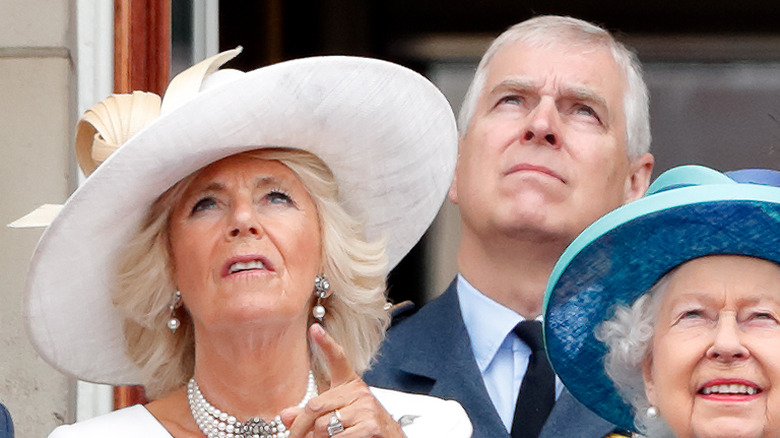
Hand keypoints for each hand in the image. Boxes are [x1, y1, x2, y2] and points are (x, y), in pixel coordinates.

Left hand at [281, 323, 404, 437]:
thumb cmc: (364, 428)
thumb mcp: (337, 417)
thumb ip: (311, 415)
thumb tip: (285, 415)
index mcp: (350, 385)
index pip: (338, 359)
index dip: (326, 343)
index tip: (314, 329)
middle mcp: (358, 392)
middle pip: (315, 406)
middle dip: (301, 427)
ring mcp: (366, 408)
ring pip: (323, 425)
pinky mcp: (370, 425)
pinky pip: (338, 437)